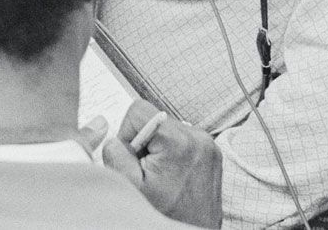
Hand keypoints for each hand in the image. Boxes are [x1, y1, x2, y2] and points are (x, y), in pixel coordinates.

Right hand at [112, 100, 222, 227]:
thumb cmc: (167, 217)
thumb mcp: (132, 187)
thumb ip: (116, 154)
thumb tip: (115, 139)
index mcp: (178, 141)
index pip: (139, 110)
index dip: (128, 133)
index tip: (135, 157)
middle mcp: (198, 137)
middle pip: (154, 120)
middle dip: (144, 143)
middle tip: (148, 172)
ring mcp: (208, 145)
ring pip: (167, 129)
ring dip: (159, 149)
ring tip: (162, 176)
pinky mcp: (212, 152)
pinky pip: (182, 139)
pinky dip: (173, 154)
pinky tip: (173, 176)